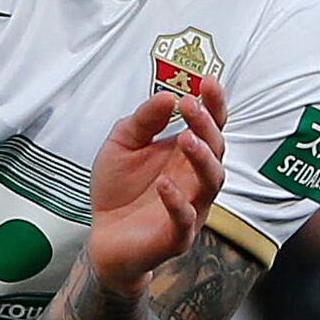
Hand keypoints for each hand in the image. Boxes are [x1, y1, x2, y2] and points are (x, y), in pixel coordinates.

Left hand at [81, 89, 223, 296]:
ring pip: (211, 182)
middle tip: (191, 105)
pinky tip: (163, 184)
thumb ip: (144, 120)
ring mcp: (191, 207)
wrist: (103, 237)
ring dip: (202, 158)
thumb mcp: (123, 144)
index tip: (207, 81)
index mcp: (186, 154)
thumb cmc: (119, 190)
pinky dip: (177, 202)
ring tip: (186, 139)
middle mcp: (194, 178)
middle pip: (216, 149)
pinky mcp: (177, 236)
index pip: (210, 125)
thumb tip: (167, 96)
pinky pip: (186, 219)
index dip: (213, 103)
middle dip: (207, 125)